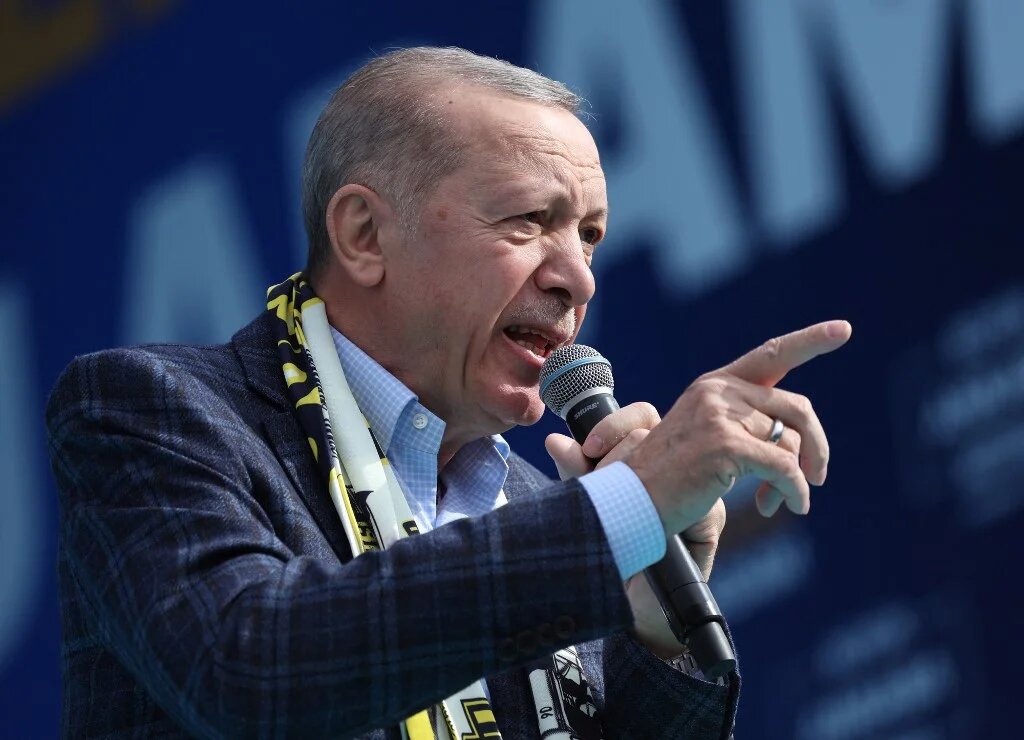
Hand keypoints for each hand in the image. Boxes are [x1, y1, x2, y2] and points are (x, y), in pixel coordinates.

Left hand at [545, 409, 726, 658]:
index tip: (588, 447)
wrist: (637, 610)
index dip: (615, 424)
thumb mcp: (590, 510)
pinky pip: (692, 499)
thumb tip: (555, 440)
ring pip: (674, 461)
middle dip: (617, 458)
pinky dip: (665, 511)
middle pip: (654, 433)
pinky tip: (645, 525)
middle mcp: (678, 465)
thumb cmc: (615, 553)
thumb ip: (576, 475)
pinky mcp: (711, 518)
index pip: (641, 418)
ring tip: (617, 514)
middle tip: (599, 491)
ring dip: (635, 486)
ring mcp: (700, 490)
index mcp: (649, 457)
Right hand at [626, 320, 852, 536]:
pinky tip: (789, 505)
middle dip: (816, 446)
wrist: (630, 500)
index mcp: (714, 385)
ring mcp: (720, 415)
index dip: (810, 340)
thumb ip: (748, 427)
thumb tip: (800, 446)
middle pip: (796, 407)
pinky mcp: (726, 445)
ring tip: (781, 500)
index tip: (843, 329)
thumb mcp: (708, 439)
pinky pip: (784, 468)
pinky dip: (794, 491)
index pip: (771, 355)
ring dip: (797, 479)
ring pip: (792, 442)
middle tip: (817, 478)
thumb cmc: (669, 479)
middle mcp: (718, 392)